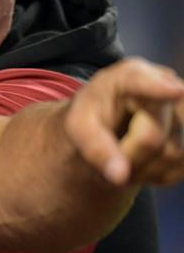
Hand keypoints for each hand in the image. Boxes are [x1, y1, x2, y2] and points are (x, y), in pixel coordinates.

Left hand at [64, 58, 183, 185]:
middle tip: (110, 157)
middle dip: (129, 157)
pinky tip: (144, 160)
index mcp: (128, 75)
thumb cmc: (91, 117)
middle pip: (152, 138)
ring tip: (125, 155)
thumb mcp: (79, 127)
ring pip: (172, 156)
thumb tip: (119, 176)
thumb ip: (95, 148)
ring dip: (144, 168)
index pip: (142, 82)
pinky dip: (160, 173)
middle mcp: (165, 85)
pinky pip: (183, 166)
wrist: (110, 122)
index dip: (158, 88)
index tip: (174, 91)